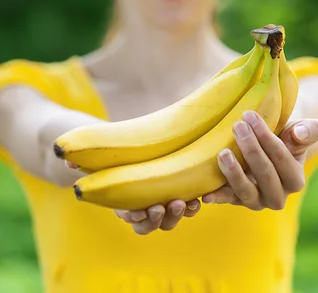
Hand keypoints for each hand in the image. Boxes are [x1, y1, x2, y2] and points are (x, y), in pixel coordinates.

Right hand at [64, 161, 200, 234]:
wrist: (121, 145)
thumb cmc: (105, 149)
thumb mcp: (95, 151)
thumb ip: (82, 157)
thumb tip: (67, 159)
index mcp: (120, 199)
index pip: (127, 216)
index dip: (135, 216)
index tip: (143, 210)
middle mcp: (139, 205)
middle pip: (149, 224)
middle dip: (159, 218)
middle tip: (167, 205)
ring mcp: (157, 200)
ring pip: (168, 220)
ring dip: (177, 214)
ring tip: (186, 202)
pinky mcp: (173, 190)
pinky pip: (184, 205)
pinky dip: (191, 204)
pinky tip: (198, 196)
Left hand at [201, 111, 317, 210]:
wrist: (269, 145)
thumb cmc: (286, 134)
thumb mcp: (301, 129)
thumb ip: (309, 130)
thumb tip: (299, 134)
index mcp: (295, 180)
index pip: (281, 158)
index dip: (267, 137)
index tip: (250, 116)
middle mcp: (277, 196)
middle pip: (265, 175)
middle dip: (251, 150)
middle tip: (237, 127)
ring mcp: (256, 201)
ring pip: (246, 192)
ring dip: (234, 173)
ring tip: (223, 153)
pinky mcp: (237, 200)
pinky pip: (227, 200)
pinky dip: (217, 197)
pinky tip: (206, 193)